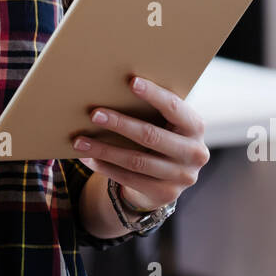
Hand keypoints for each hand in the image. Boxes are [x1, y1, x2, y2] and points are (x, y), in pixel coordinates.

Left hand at [70, 75, 209, 210]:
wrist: (170, 178)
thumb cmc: (161, 136)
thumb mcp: (166, 123)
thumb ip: (152, 110)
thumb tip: (111, 90)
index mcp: (195, 126)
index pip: (174, 107)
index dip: (154, 94)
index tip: (131, 81)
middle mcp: (194, 153)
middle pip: (151, 136)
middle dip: (120, 124)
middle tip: (94, 114)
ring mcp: (182, 176)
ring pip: (136, 160)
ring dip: (104, 150)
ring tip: (80, 141)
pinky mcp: (165, 194)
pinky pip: (129, 179)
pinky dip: (105, 167)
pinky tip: (88, 158)